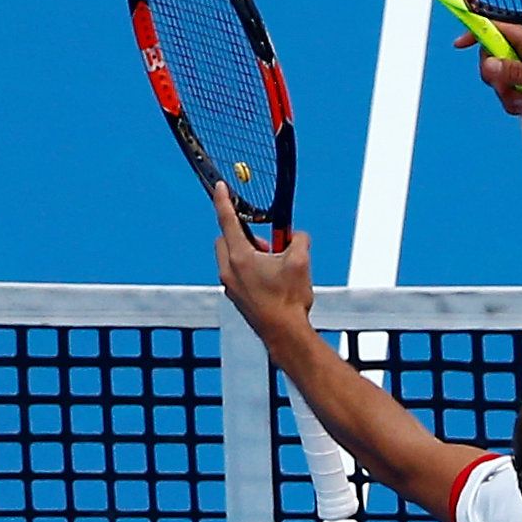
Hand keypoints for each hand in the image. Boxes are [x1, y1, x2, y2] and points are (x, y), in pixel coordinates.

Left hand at [211, 181, 313, 341]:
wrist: (284, 334)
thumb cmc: (289, 299)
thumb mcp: (301, 261)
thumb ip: (298, 239)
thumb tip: (297, 235)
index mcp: (240, 256)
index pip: (227, 220)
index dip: (223, 200)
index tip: (220, 187)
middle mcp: (229, 269)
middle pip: (226, 239)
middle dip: (244, 234)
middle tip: (268, 244)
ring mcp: (230, 285)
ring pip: (232, 257)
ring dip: (248, 253)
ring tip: (274, 266)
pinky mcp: (236, 298)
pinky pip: (238, 275)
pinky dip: (250, 270)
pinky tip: (272, 282)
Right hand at [454, 25, 521, 132]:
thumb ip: (517, 73)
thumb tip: (489, 64)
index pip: (497, 28)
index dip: (476, 32)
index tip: (460, 44)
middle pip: (490, 58)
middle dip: (495, 79)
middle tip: (511, 92)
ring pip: (497, 79)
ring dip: (506, 95)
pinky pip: (506, 93)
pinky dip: (513, 103)